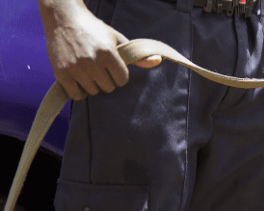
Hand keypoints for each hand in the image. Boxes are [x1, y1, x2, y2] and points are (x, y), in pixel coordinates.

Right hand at [41, 2, 160, 99]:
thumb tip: (158, 61)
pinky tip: (79, 79)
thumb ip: (136, 56)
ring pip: (93, 91)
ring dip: (92, 84)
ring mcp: (75, 68)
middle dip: (106, 79)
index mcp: (108, 53)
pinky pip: (76, 95)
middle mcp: (92, 62)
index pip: (122, 80)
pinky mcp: (61, 73)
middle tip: (99, 68)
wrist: (64, 18)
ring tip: (88, 71)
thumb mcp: (117, 39)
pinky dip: (79, 91)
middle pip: (108, 87)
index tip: (113, 67)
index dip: (119, 75)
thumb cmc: (94, 30)